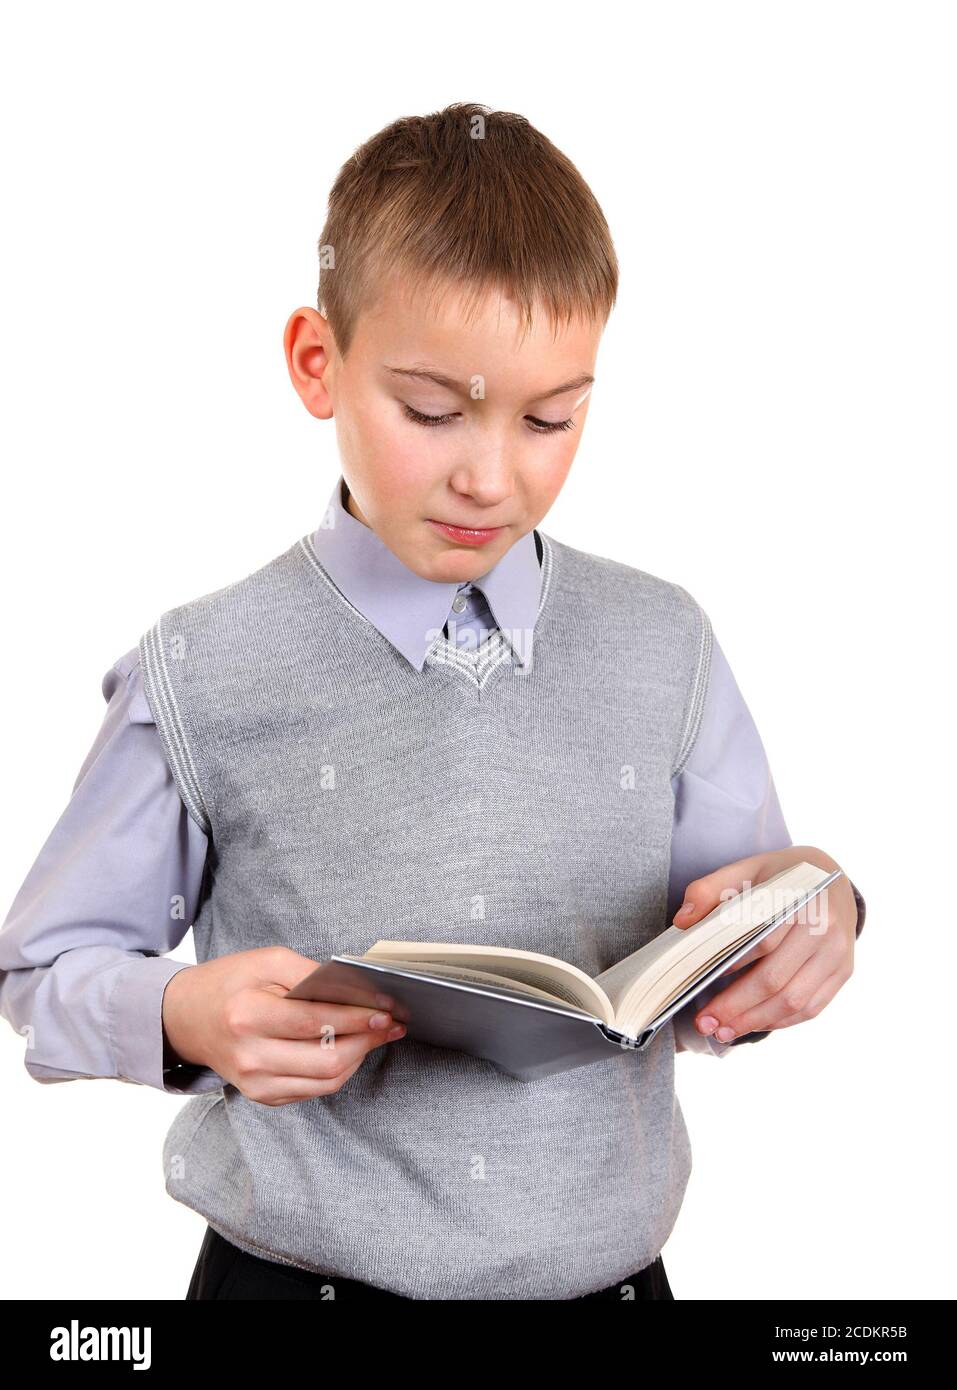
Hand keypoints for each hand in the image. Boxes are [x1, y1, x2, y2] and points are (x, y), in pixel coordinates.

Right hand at [161, 946, 406, 1103]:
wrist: (188, 1018)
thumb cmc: (230, 983)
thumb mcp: (268, 961)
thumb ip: (312, 974)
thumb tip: (358, 989)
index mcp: (248, 1016)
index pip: (316, 1022)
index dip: (359, 1016)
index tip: (388, 1008)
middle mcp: (250, 1056)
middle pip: (327, 1059)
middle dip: (368, 1041)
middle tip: (391, 1024)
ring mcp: (256, 1083)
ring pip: (327, 1080)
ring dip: (360, 1057)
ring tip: (376, 1035)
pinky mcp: (263, 1096)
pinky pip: (315, 1090)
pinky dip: (339, 1070)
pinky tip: (350, 1048)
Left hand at [672, 846, 856, 1043]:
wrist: (832, 876)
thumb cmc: (781, 876)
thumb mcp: (746, 869)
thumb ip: (709, 889)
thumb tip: (682, 921)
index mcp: (801, 897)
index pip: (762, 941)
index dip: (731, 966)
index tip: (700, 985)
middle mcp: (826, 928)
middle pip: (776, 978)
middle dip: (737, 1006)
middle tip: (704, 1023)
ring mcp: (838, 953)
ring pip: (795, 1000)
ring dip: (756, 1021)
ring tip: (723, 1032)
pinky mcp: (844, 971)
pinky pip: (812, 1007)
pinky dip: (780, 1022)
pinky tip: (752, 1024)